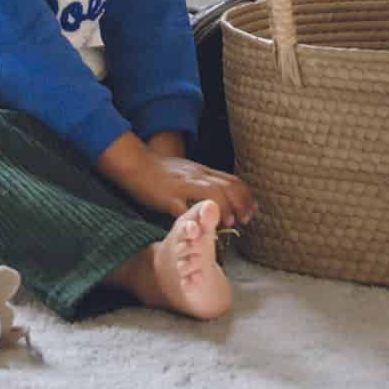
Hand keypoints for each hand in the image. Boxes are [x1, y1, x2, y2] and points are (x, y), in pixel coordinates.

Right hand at [96, 133, 255, 227]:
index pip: (232, 180)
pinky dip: (198, 215)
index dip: (246, 196)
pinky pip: (187, 204)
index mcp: (202, 172)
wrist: (136, 162)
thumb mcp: (186, 174)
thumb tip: (216, 200)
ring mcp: (185, 183)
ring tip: (230, 222)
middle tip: (246, 219)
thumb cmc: (160, 171)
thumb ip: (200, 184)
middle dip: (242, 203)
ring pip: (214, 191)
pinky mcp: (170, 194)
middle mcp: (198, 175)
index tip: (252, 210)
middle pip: (228, 185)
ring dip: (226, 207)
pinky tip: (202, 225)